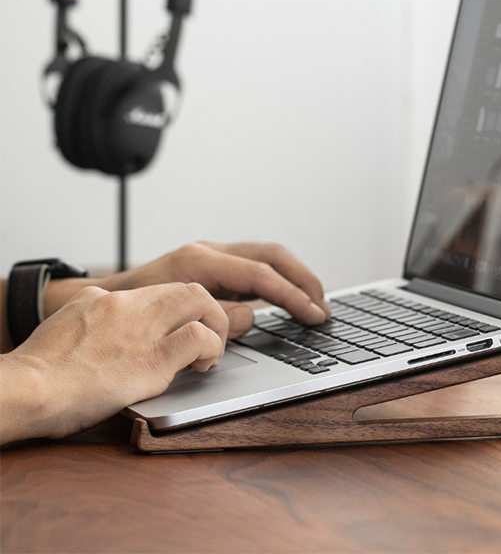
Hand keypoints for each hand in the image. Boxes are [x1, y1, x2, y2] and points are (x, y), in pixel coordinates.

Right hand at [0, 281, 226, 441]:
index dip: (181, 308)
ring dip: (215, 325)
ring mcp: (141, 330)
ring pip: (201, 300)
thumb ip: (91, 314)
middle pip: (187, 287)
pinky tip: (203, 364)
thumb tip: (104, 317)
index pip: (160, 289)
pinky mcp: (151, 360)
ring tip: (211, 351)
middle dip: (208, 310)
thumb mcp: (65, 322)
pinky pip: (198, 338)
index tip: (187, 323)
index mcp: (107, 298)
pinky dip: (210, 347)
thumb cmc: (38, 370)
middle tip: (209, 335)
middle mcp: (128, 305)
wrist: (24, 391)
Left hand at [45, 241, 328, 336]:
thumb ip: (216, 318)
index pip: (261, 275)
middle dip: (303, 279)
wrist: (106, 298)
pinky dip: (277, 278)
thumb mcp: (173, 321)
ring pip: (267, 255)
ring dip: (294, 276)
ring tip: (314, 301)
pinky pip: (255, 264)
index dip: (293, 295)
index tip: (314, 314)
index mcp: (200, 262)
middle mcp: (209, 251)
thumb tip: (253, 315)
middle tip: (322, 306)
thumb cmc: (132, 311)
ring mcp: (212, 254)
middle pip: (272, 255)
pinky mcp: (213, 263)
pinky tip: (288, 297)